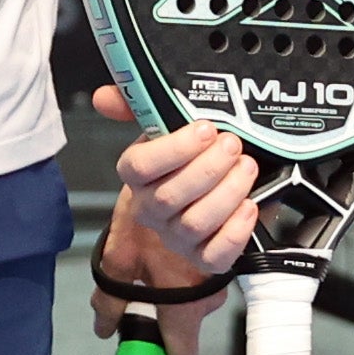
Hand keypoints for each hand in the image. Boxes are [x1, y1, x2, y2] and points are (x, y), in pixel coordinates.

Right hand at [87, 89, 261, 354]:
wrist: (215, 189)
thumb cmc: (189, 156)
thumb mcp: (166, 126)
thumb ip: (137, 104)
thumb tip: (104, 96)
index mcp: (138, 175)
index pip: (138, 167)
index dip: (173, 149)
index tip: (205, 129)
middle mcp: (152, 209)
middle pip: (168, 197)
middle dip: (207, 168)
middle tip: (232, 145)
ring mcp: (177, 237)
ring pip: (194, 224)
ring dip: (226, 193)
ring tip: (246, 167)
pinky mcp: (204, 258)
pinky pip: (215, 255)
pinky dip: (235, 230)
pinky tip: (249, 206)